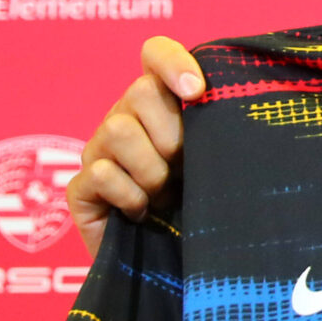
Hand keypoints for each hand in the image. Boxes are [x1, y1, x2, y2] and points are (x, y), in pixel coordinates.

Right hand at [68, 36, 203, 255]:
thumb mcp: (221, 162)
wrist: (178, 267)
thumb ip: (222, 128)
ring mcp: (98, 152)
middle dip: (172, 134)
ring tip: (164, 194)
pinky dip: (130, 195)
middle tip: (184, 167)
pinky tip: (141, 213)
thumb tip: (241, 101)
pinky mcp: (80, 189)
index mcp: (161, 104)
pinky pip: (102, 174)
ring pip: (119, 130)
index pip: (154, 53)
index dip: (171, 61)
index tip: (198, 90)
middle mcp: (124, 119)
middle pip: (140, 92)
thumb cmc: (207, 207)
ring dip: (152, 168)